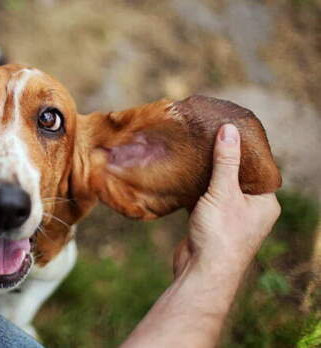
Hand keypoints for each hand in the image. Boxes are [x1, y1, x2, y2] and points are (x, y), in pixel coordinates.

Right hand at [174, 124, 280, 276]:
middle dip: (221, 160)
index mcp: (265, 202)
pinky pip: (204, 199)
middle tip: (206, 137)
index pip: (257, 168)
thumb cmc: (220, 235)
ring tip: (193, 152)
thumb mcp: (223, 192)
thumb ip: (226, 161)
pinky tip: (183, 175)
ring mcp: (230, 217)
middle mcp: (251, 210)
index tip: (227, 130)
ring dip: (206, 175)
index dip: (243, 149)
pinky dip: (195, 189)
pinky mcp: (210, 223)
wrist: (201, 273)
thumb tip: (229, 129)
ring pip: (219, 188)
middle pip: (236, 176)